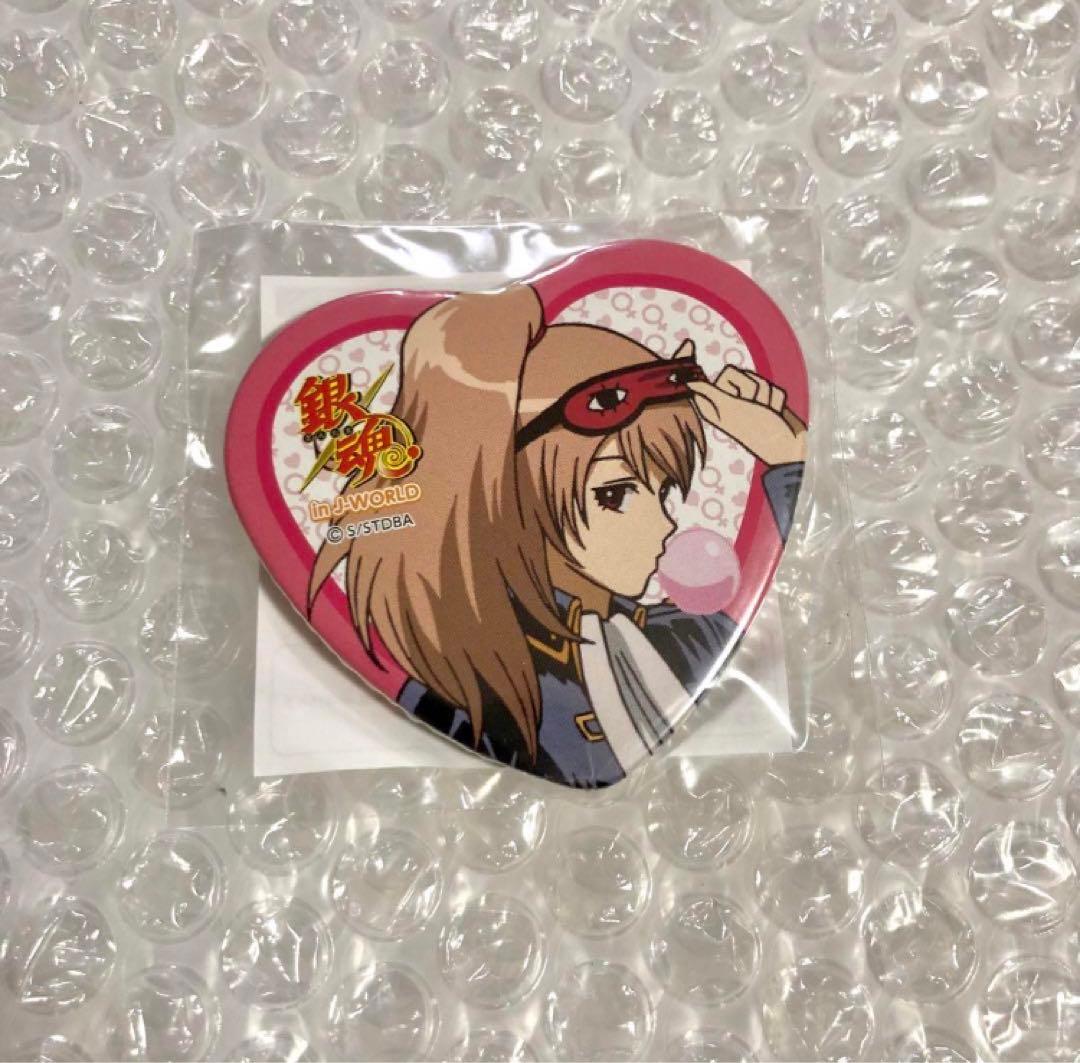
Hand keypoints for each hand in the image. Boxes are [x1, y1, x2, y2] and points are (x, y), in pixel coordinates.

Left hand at [689, 366, 806, 466]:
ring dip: (765, 396)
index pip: (712, 378)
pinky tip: (774, 413)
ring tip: (764, 412)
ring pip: (758, 380)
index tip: (731, 396)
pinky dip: (775, 401)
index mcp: (714, 405)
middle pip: (739, 374)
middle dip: (751, 388)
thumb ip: (709, 392)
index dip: (723, 382)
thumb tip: (688, 383)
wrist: (786, 446)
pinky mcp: (766, 402)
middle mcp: (729, 402)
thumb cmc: (756, 428)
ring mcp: (748, 402)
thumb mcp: (729, 407)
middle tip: (752, 406)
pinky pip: (773, 387)